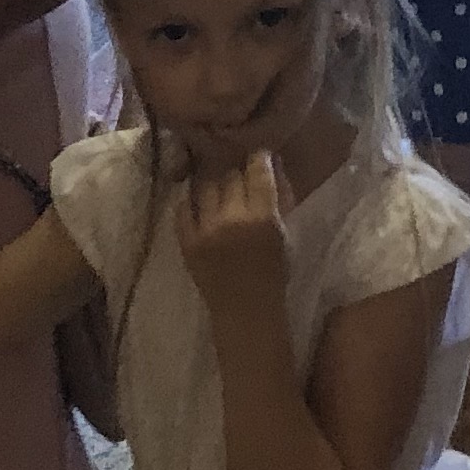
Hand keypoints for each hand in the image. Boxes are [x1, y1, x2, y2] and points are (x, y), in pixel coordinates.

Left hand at [177, 152, 290, 317]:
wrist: (245, 311)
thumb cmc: (274, 272)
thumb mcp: (286, 233)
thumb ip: (282, 196)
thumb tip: (273, 160)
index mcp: (263, 217)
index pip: (258, 170)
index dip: (259, 158)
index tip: (258, 158)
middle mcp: (232, 219)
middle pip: (231, 175)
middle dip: (238, 174)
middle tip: (240, 181)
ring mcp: (206, 230)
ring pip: (206, 186)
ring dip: (215, 185)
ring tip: (220, 191)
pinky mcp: (186, 242)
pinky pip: (183, 208)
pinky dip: (191, 202)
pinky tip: (201, 206)